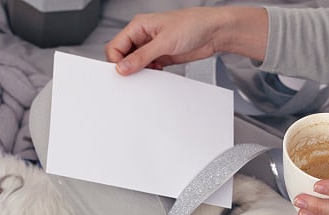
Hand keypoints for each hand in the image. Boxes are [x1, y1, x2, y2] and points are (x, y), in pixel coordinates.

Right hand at [105, 7, 267, 74]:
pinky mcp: (162, 56)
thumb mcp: (164, 42)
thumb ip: (142, 56)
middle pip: (123, 56)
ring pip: (136, 63)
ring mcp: (152, 47)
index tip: (122, 73)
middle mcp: (143, 36)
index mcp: (138, 26)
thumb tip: (123, 67)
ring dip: (139, 72)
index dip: (115, 61)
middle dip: (126, 67)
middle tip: (134, 77)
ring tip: (149, 74)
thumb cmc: (192, 25)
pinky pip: (149, 68)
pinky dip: (150, 74)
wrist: (213, 32)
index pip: (115, 46)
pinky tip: (156, 74)